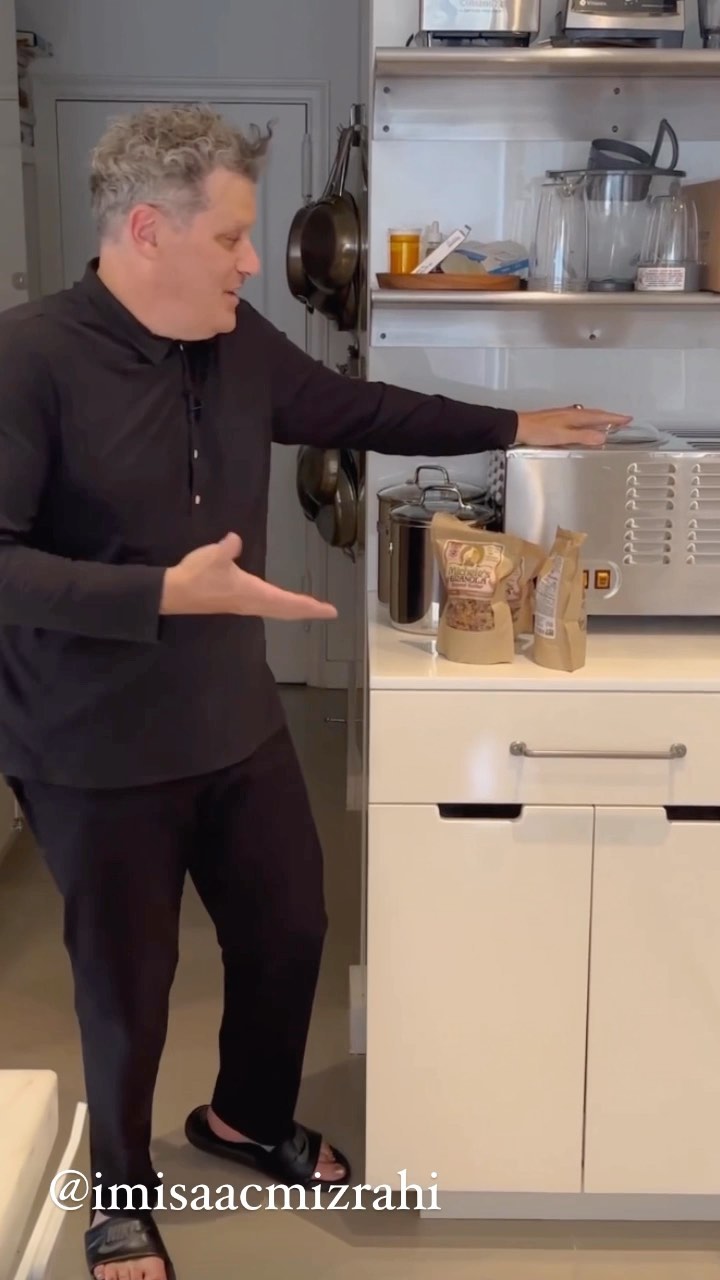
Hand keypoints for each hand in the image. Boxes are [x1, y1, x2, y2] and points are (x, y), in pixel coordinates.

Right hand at [160, 533, 337, 620]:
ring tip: (311, 606)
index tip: (330, 611)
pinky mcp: (236, 602)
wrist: (174, 592)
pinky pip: (268, 606)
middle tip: (328, 611)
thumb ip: (228, 547)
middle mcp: (253, 602)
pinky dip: (282, 606)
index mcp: (254, 593)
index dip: (311, 606)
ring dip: (295, 609)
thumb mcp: (214, 556)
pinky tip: (281, 601)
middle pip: (287, 610)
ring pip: (278, 609)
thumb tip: (235, 539)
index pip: (289, 602)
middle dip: (308, 610)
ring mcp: (244, 604)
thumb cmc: (197, 575)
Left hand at [515, 405, 632, 447]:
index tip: (628, 419)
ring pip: (588, 415)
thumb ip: (583, 436)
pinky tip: (584, 424)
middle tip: (623, 420)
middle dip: (611, 417)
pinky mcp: (558, 418)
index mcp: (575, 417)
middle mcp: (572, 413)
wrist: (519, 426)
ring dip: (600, 418)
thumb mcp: (563, 436)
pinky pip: (579, 417)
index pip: (600, 417)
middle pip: (596, 414)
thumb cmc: (538, 431)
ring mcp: (565, 414)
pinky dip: (588, 420)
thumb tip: (602, 437)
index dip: (615, 419)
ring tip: (609, 422)